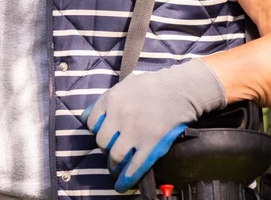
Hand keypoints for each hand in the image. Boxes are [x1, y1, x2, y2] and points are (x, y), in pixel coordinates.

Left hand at [79, 59, 226, 192]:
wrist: (181, 89)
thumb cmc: (154, 84)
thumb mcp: (125, 84)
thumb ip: (108, 98)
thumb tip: (89, 115)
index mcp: (111, 100)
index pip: (92, 122)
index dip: (96, 131)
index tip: (103, 135)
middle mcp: (119, 117)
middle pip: (102, 141)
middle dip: (105, 149)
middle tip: (111, 151)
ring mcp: (134, 133)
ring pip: (116, 156)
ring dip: (114, 165)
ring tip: (115, 168)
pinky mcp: (151, 145)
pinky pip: (135, 165)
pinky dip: (127, 178)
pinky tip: (122, 185)